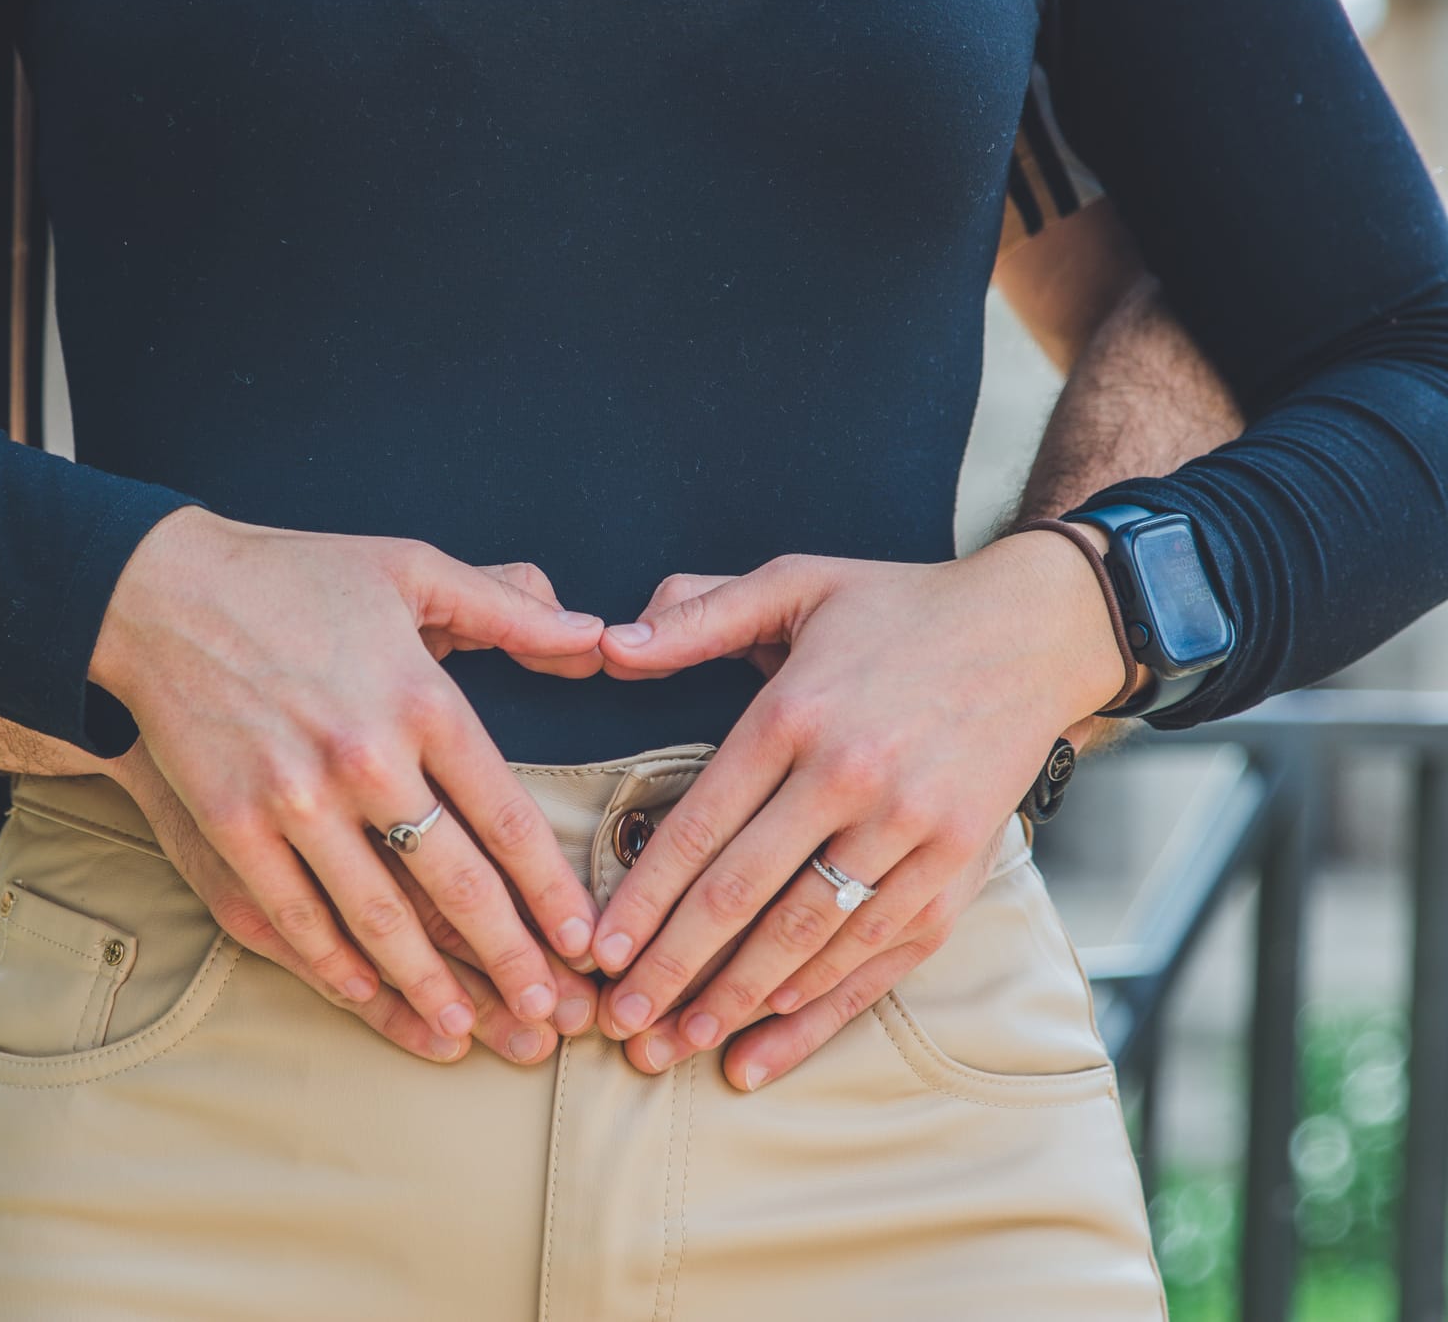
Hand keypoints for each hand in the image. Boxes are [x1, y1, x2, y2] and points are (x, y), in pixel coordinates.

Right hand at [91, 507, 605, 1044]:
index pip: (506, 816)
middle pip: (458, 882)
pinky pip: (296, 916)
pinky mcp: (232, 824)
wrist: (157, 590)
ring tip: (471, 1031)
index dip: (550, 889)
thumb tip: (595, 636)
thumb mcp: (409, 569)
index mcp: (421, 699)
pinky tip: (371, 997)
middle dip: (510, 959)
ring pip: (379, 917)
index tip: (580, 939)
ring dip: (431, 985)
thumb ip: (507, 607)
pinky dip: (338, 966)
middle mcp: (366, 756)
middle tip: (550, 1013)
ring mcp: (294, 798)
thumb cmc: (291, 577)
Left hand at [586, 537, 1123, 1059]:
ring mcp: (912, 833)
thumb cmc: (897, 608)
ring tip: (674, 1048)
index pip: (703, 827)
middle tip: (619, 1024)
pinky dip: (819, 1010)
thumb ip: (699, 615)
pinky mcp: (957, 871)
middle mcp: (854, 780)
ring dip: (736, 1005)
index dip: (645, 900)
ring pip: (808, 939)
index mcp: (799, 715)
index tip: (599, 952)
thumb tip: (609, 645)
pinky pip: (877, 957)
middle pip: (745, 897)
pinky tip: (764, 1049)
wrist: (1035, 629)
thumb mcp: (796, 584)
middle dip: (673, 970)